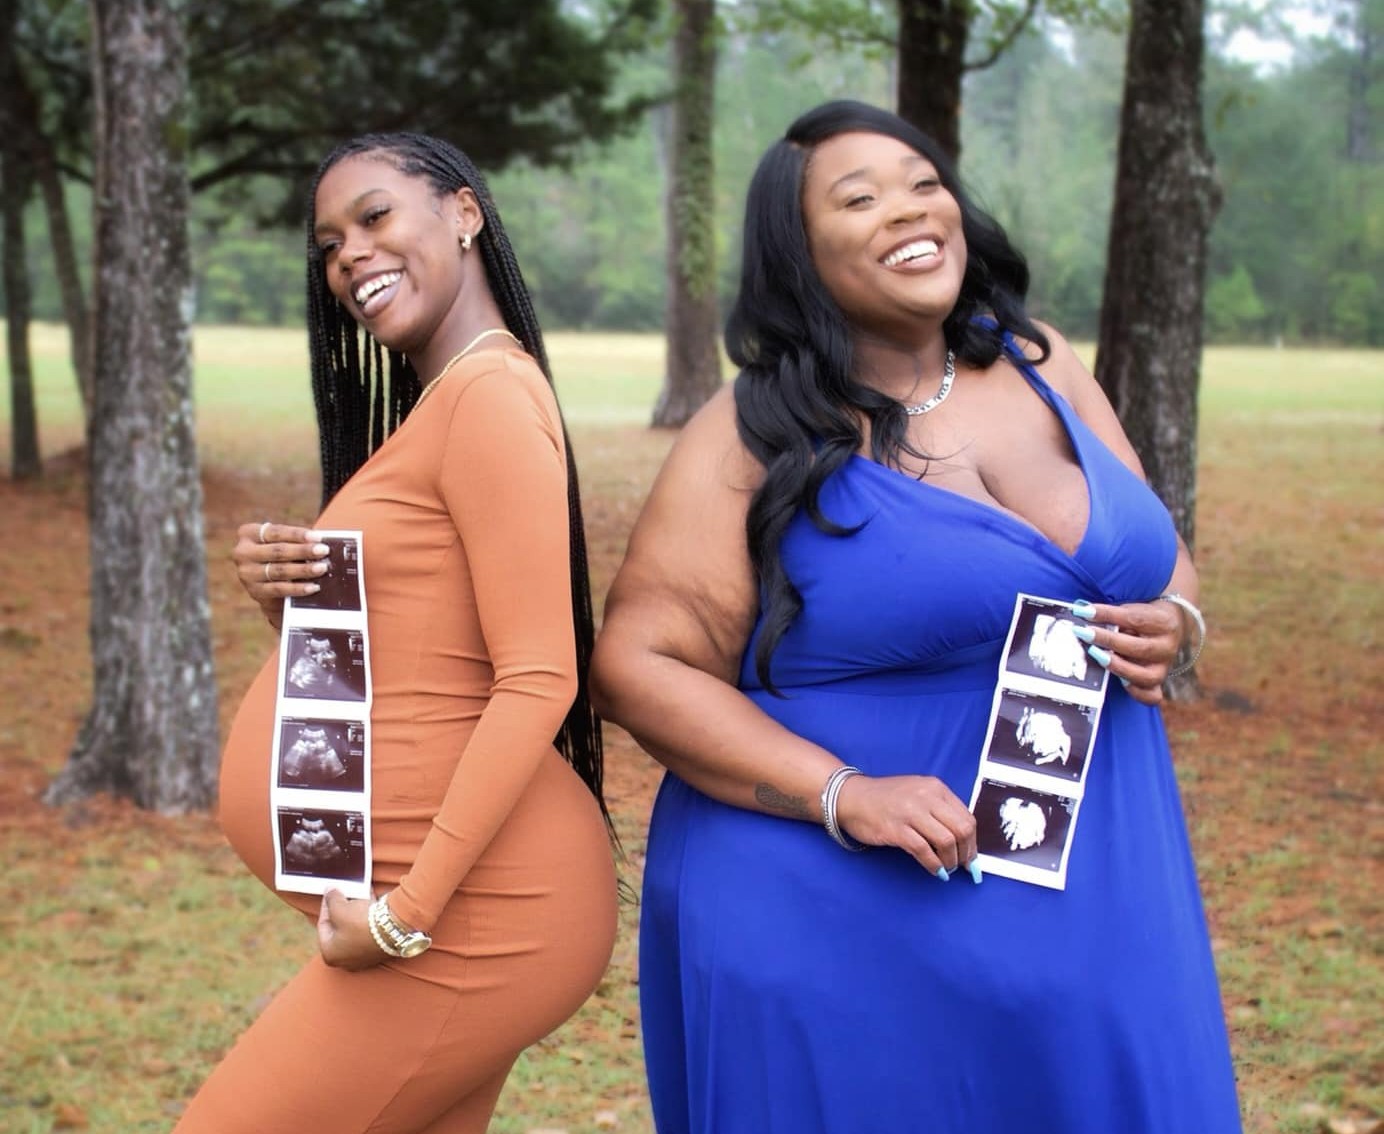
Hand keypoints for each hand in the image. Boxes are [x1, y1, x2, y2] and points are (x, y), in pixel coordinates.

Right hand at [231, 521, 329, 628]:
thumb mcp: (282, 543)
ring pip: (279, 570)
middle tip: (323, 551)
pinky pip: (279, 589)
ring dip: (303, 569)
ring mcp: (246, 573)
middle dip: (303, 551)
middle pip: (277, 551)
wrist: (268, 585)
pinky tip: (313, 586)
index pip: (276, 532)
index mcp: (248, 533)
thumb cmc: (280, 556)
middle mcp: (243, 552)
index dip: (298, 534)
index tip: (318, 537)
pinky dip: (298, 588)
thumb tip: (320, 543)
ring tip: (322, 568)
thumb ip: (295, 541)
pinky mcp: (255, 591)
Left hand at [316, 889, 385, 969]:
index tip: (330, 894)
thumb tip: (329, 892)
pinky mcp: (379, 949)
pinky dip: (368, 918)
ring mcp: (364, 956)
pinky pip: (369, 931)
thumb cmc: (360, 924)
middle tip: (344, 895)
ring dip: (357, 912)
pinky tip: (371, 902)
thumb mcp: (339, 908)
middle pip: (340, 928)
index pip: (323, 925)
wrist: (392, 929)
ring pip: (356, 929)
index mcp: (330, 953)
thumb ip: (331, 899)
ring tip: (359, 895)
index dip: (326, 906)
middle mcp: (346, 959)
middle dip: (343, 909)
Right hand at [834, 774, 977, 880]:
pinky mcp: (896, 829)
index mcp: (935, 787)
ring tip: (947, 869)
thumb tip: (963, 840)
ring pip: (946, 841)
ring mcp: (911, 812)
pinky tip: (935, 872)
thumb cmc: (886, 798)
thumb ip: (940, 810)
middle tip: (963, 867)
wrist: (852, 797)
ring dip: (951, 861)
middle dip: (967, 854)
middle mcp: (926, 797)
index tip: (972, 858)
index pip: (967, 817)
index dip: (973, 842)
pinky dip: (934, 865)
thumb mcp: (918, 793)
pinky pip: (924, 851)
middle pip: (961, 829)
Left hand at [1070, 598, 1184, 704]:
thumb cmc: (1144, 616)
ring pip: (1144, 675)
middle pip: (1138, 648)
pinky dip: (1136, 692)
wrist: (1172, 626)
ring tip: (1095, 654)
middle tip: (1084, 633)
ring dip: (1117, 666)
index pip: (1135, 619)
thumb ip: (1111, 613)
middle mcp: (1167, 647)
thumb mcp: (1133, 608)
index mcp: (1164, 622)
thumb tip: (1081, 611)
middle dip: (1107, 640)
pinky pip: (1151, 695)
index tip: (1083, 611)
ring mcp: (1164, 668)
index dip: (1107, 614)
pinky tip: (1120, 682)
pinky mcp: (1159, 683)